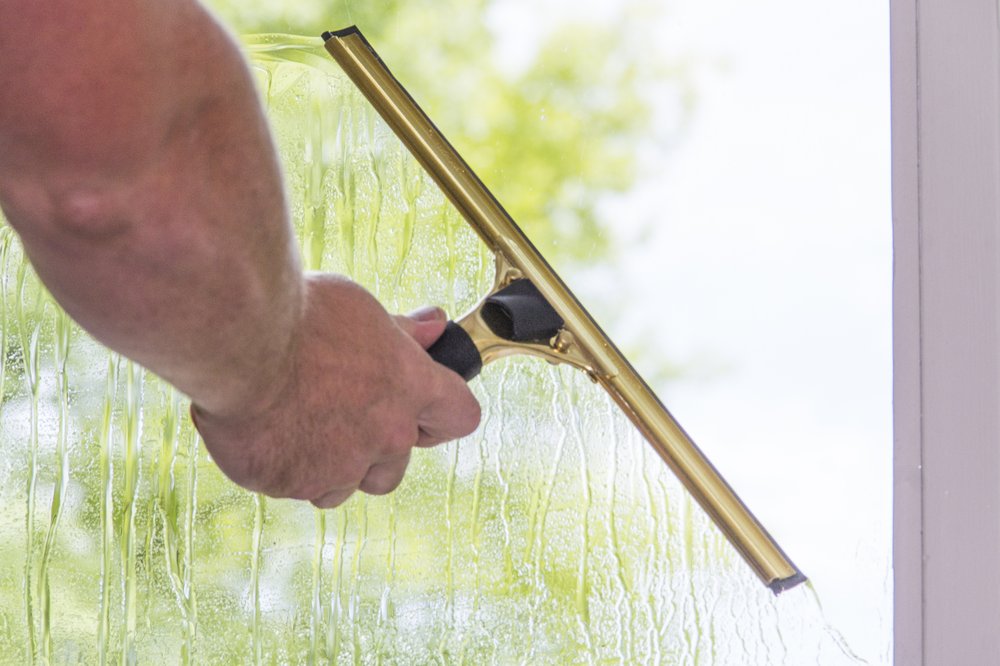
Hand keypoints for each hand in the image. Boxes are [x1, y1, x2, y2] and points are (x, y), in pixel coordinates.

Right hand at [191, 273, 481, 507]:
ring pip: (341, 487)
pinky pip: (290, 485)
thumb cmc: (298, 314)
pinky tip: (259, 426)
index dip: (441, 416)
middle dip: (372, 452)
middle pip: (395, 469)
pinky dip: (279, 464)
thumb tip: (435, 325)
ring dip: (325, 465)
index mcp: (410, 387)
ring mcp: (338, 466)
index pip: (460, 416)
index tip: (421, 409)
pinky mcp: (289, 483)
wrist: (237, 339)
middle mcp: (385, 435)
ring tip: (292, 419)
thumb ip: (401, 331)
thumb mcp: (359, 308)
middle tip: (336, 413)